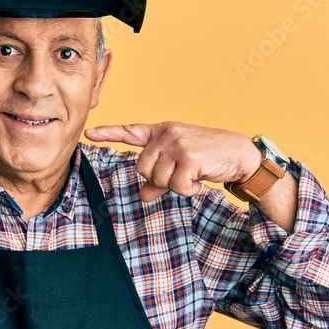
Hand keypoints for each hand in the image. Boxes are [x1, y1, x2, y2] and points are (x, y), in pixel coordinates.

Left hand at [84, 122, 260, 201]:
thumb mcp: (180, 166)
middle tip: (181, 175)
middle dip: (160, 179)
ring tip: (193, 175)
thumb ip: (158, 181)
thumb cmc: (208, 159)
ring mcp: (177, 143)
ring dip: (176, 185)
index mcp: (162, 132)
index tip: (89, 133)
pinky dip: (188, 190)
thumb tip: (143, 196)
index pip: (131, 131)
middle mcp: (167, 134)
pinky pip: (176, 186)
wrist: (239, 154)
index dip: (109, 133)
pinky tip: (199, 180)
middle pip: (143, 168)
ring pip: (159, 179)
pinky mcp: (189, 157)